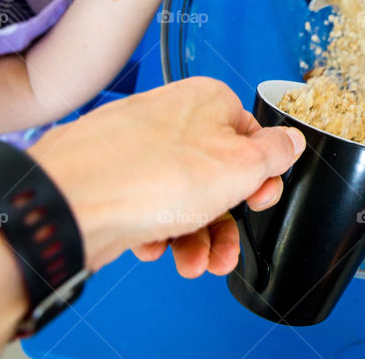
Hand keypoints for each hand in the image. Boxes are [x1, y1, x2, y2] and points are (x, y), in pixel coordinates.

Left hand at [30, 77, 305, 276]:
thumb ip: (275, 154)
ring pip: (181, 196)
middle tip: (225, 251)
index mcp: (208, 101)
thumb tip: (292, 141)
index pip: (252, 138)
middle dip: (225, 222)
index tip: (259, 201)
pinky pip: (146, 205)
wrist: (72, 202)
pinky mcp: (111, 177)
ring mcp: (137, 147)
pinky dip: (156, 231)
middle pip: (216, 175)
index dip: (260, 178)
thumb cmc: (153, 176)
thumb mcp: (240, 167)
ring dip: (195, 237)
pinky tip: (153, 246)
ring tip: (193, 263)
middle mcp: (171, 117)